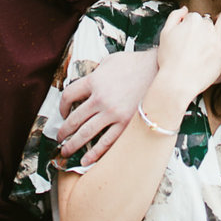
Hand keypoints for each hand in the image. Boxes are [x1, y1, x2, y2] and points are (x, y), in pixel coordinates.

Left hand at [60, 48, 161, 164]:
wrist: (161, 72)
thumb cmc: (137, 64)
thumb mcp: (112, 60)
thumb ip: (97, 71)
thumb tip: (88, 79)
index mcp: (95, 80)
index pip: (68, 95)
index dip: (62, 106)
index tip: (62, 112)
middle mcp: (100, 98)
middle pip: (74, 119)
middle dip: (63, 131)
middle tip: (59, 138)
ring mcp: (113, 113)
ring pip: (86, 134)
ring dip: (73, 144)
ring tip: (66, 151)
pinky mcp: (126, 124)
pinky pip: (106, 142)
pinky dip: (94, 152)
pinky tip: (86, 159)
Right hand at [154, 9, 220, 101]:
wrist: (177, 82)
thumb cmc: (169, 60)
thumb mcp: (164, 34)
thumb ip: (174, 16)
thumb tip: (185, 9)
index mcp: (193, 21)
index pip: (195, 17)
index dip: (190, 25)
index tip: (188, 34)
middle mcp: (207, 27)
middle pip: (208, 21)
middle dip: (204, 26)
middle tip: (199, 39)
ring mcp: (217, 40)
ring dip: (220, 23)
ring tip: (215, 31)